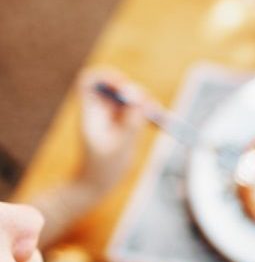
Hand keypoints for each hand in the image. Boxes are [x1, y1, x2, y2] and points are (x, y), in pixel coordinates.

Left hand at [76, 68, 150, 190]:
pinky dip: (146, 113)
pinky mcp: (121, 124)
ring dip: (144, 102)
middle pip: (115, 87)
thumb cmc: (104, 169)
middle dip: (135, 92)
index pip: (91, 81)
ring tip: (156, 115)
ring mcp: (110, 117)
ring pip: (128, 98)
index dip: (108, 77)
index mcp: (91, 113)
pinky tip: (157, 121)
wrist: (96, 184)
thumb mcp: (121, 146)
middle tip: (149, 106)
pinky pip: (134, 110)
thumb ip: (131, 122)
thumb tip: (140, 98)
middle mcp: (99, 111)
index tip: (125, 87)